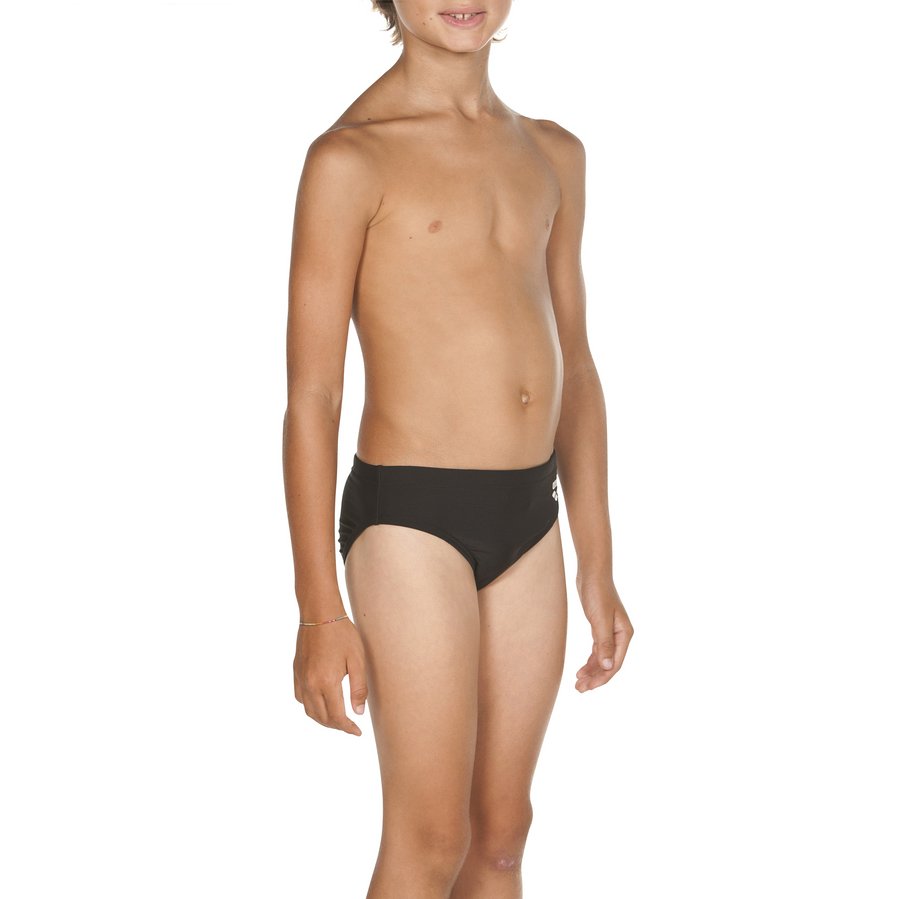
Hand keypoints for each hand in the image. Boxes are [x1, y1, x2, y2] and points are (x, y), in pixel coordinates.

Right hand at [293, 614, 368, 735]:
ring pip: (309, 710)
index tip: (357, 731)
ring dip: (322, 719)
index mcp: (327, 682)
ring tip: (337, 718)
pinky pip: (300, 697)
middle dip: (336, 726)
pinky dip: (310, 706)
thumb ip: (358, 688)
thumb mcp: (357, 660)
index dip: (347, 728)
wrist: (320, 613)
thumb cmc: (342, 634)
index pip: (336, 716)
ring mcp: (301, 678)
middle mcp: (310, 684)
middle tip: (350, 726)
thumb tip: (358, 712)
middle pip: (321, 717)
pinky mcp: (296, 671)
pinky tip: (321, 703)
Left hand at [574, 574, 633, 691]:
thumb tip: (608, 666)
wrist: (592, 573)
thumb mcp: (600, 619)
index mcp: (624, 634)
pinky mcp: (601, 628)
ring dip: (592, 671)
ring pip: (603, 658)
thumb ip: (604, 643)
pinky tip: (581, 669)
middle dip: (595, 678)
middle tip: (579, 689)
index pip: (615, 663)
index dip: (602, 677)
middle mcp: (620, 635)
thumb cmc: (597, 593)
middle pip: (609, 664)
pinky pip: (598, 650)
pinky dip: (591, 660)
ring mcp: (611, 632)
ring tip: (578, 683)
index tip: (587, 687)